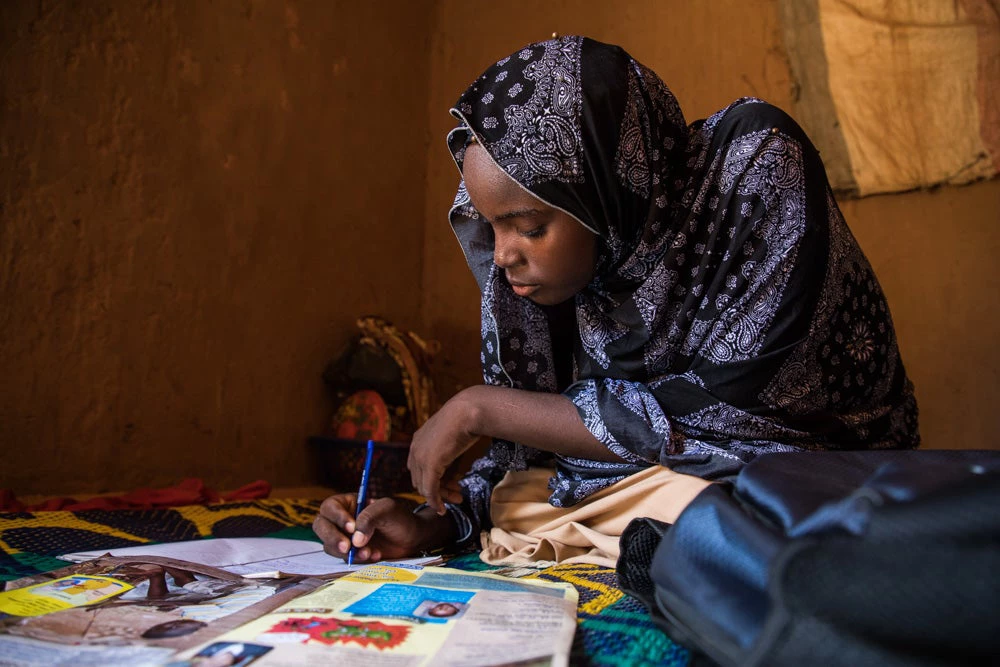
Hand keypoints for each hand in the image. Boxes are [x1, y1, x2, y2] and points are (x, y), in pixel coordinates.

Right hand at [312, 493, 454, 562]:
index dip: (337, 517)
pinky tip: (374, 555)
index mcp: (348, 503)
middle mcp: (341, 519)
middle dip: (333, 537)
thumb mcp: (387, 511)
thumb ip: (369, 518)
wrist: (412, 540)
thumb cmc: (400, 519)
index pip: (330, 507)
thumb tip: (354, 540)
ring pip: (329, 545)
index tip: (352, 528)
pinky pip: (343, 558)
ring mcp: (344, 537)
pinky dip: (356, 559)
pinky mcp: (350, 553)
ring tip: (369, 552)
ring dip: (346, 552)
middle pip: (321, 526)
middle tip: (348, 547)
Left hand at [408, 389, 481, 513]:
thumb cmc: (465, 418)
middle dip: (438, 489)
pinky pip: (430, 490)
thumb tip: (453, 455)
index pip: (419, 467)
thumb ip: (446, 446)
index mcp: (418, 440)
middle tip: (456, 494)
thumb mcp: (451, 433)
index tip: (452, 483)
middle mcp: (415, 449)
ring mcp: (420, 458)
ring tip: (457, 500)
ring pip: (425, 487)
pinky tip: (443, 508)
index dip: (433, 478)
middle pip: (420, 479)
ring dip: (440, 497)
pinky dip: (435, 501)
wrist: (468, 411)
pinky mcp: (429, 466)